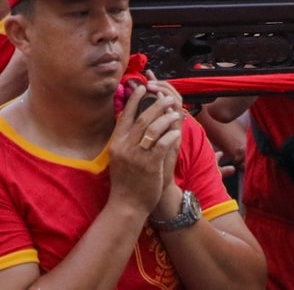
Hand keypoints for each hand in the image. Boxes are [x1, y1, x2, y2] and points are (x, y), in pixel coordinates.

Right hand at [108, 80, 180, 214]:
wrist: (126, 206)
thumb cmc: (125, 182)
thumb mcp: (119, 158)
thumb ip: (126, 140)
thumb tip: (134, 121)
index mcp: (116, 143)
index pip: (125, 115)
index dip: (134, 99)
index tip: (142, 87)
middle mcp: (125, 147)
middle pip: (142, 118)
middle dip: (156, 104)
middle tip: (166, 97)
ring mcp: (136, 156)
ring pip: (153, 128)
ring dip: (166, 117)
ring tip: (175, 112)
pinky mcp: (149, 165)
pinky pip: (162, 144)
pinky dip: (170, 135)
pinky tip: (177, 132)